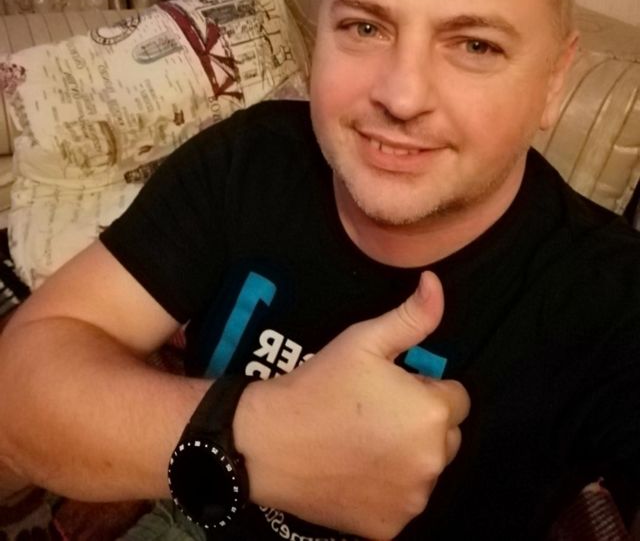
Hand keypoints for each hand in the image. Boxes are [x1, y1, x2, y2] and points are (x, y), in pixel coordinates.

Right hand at [234, 271, 469, 538]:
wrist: (269, 443)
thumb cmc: (319, 386)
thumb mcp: (364, 340)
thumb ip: (412, 316)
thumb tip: (437, 283)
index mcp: (432, 414)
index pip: (455, 397)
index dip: (422, 387)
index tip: (388, 387)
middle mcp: (432, 462)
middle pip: (446, 436)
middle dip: (420, 422)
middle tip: (374, 411)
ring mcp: (412, 500)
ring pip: (426, 468)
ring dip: (408, 455)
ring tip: (362, 438)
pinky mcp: (391, 528)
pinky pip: (404, 501)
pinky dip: (388, 489)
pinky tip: (356, 469)